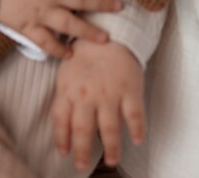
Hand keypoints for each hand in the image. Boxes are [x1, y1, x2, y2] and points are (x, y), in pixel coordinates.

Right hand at [0, 0, 121, 58]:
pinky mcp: (29, 26)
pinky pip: (46, 41)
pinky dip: (58, 50)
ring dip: (89, 32)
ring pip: (72, 24)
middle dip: (104, 5)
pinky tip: (69, 55)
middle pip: (85, 1)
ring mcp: (43, 11)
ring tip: (105, 39)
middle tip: (119, 9)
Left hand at [52, 40, 144, 169]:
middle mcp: (88, 94)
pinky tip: (137, 140)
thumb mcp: (66, 75)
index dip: (61, 138)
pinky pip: (135, 114)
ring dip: (111, 147)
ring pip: (109, 127)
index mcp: (69, 90)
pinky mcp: (129, 89)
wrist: (108, 33)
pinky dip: (137, 129)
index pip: (61, 120)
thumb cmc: (84, 57)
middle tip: (81, 166)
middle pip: (82, 128)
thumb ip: (64, 100)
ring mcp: (109, 93)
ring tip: (112, 160)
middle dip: (81, 151)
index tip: (64, 153)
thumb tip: (62, 130)